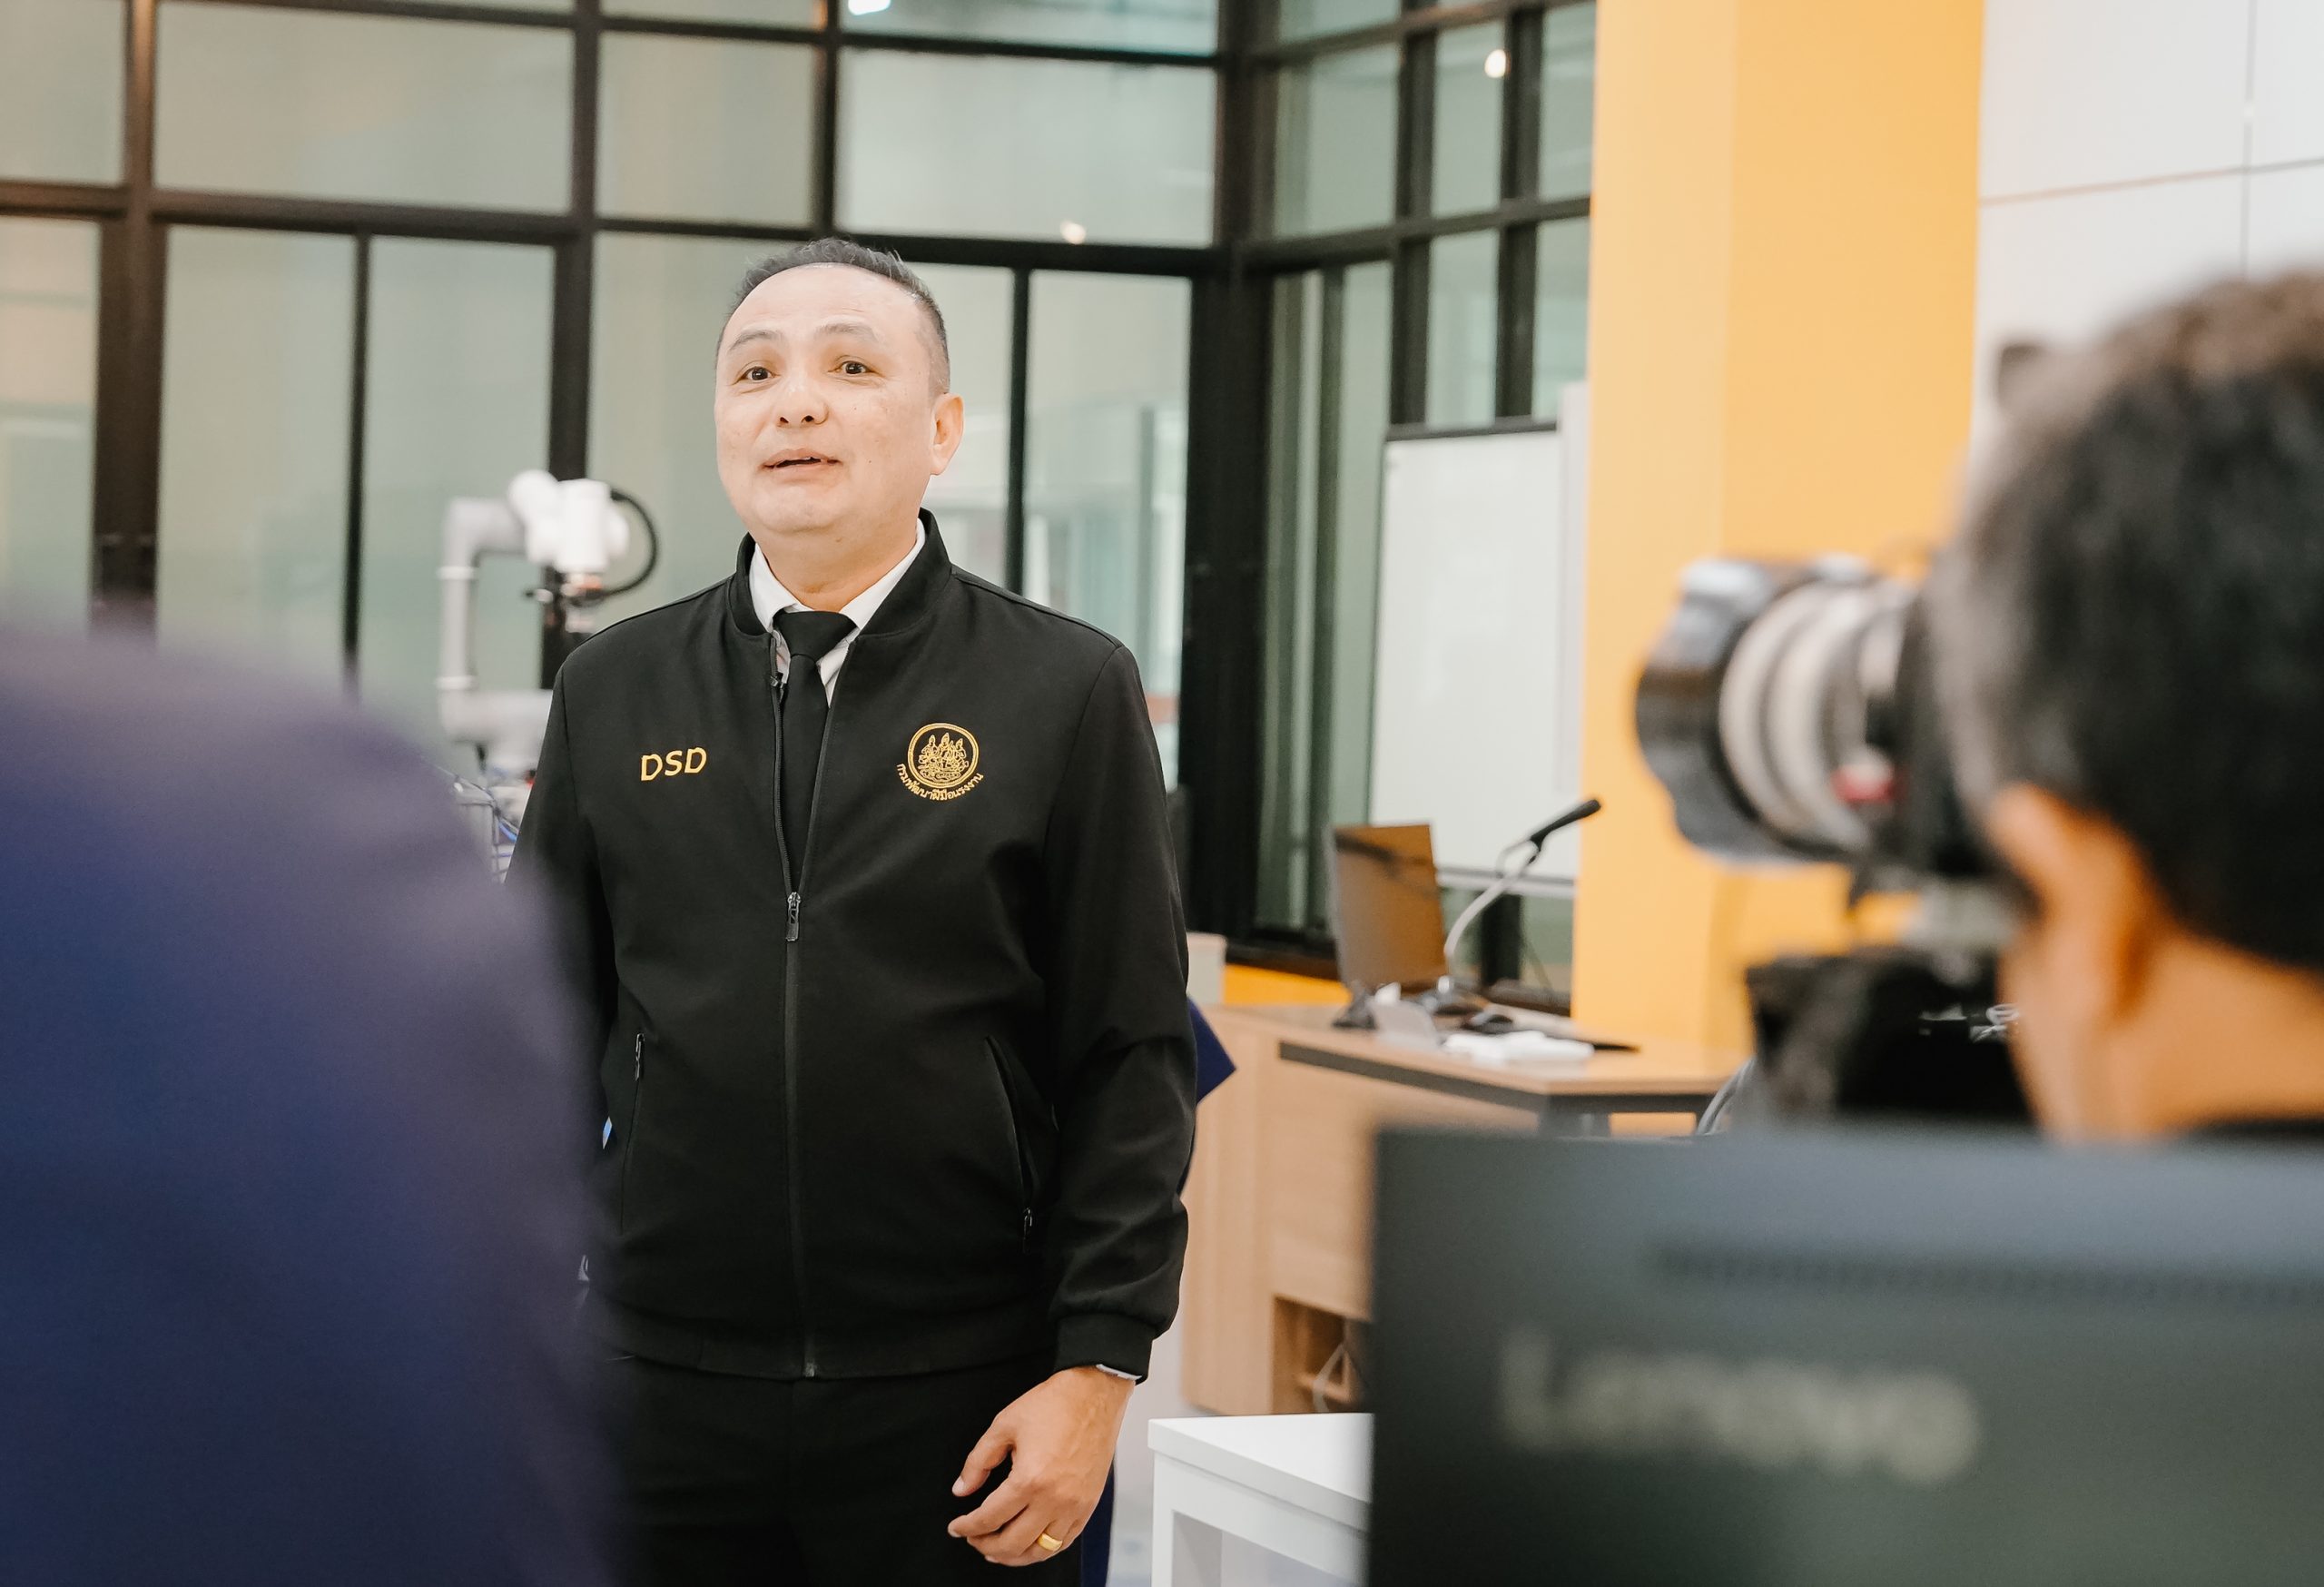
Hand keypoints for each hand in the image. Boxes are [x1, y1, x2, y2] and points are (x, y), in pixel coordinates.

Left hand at [946, 1366, 1134, 1565]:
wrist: (1094, 1393)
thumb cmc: (1054, 1404)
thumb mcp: (1004, 1425)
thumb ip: (978, 1462)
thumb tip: (962, 1489)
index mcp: (1029, 1479)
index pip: (989, 1518)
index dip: (967, 1527)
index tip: (957, 1527)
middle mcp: (1054, 1499)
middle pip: (1013, 1543)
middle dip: (985, 1545)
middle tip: (974, 1539)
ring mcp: (1075, 1506)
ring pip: (1040, 1551)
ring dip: (1014, 1555)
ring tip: (998, 1549)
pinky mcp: (1089, 1505)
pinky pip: (1064, 1542)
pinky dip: (1043, 1549)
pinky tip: (1030, 1543)